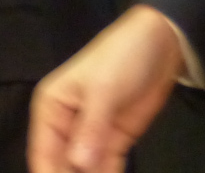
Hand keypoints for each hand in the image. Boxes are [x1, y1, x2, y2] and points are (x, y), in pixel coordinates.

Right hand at [28, 5, 184, 172]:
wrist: (161, 44)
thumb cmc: (120, 58)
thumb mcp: (103, 91)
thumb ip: (90, 129)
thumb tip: (78, 166)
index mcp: (51, 108)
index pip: (42, 153)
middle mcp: (65, 125)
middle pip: (61, 166)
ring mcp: (90, 136)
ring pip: (83, 171)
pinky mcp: (114, 142)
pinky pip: (106, 168)